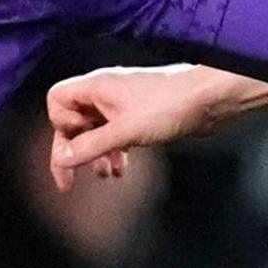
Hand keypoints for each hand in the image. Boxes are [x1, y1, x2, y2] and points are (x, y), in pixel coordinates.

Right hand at [45, 65, 259, 187]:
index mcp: (96, 86)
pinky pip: (115, 134)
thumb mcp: (124, 131)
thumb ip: (90, 146)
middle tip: (69, 181)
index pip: (57, 100)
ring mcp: (122, 104)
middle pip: (74, 119)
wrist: (209, 99)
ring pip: (96, 130)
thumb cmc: (170, 105)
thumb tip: (61, 158)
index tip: (74, 147)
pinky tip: (121, 169)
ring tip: (104, 175)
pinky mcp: (138, 115)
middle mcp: (106, 93)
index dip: (60, 125)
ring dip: (96, 154)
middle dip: (73, 149)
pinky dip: (114, 152)